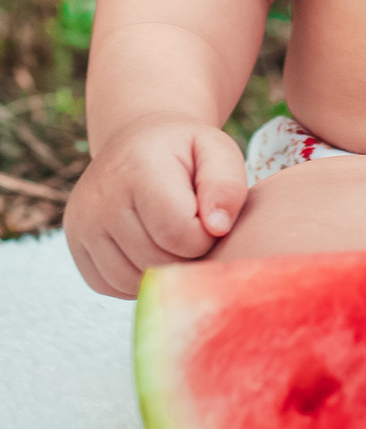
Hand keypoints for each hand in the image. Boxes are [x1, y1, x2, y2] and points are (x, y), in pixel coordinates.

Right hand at [64, 116, 247, 298]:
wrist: (139, 142)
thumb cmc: (185, 151)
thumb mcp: (216, 150)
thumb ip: (227, 184)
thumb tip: (217, 228)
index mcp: (137, 167)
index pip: (177, 233)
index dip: (204, 235)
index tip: (208, 217)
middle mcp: (100, 197)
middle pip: (154, 261)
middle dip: (185, 255)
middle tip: (193, 227)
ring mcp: (82, 223)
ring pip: (132, 281)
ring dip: (162, 270)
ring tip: (174, 238)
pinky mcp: (76, 245)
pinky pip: (113, 286)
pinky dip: (138, 278)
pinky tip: (151, 248)